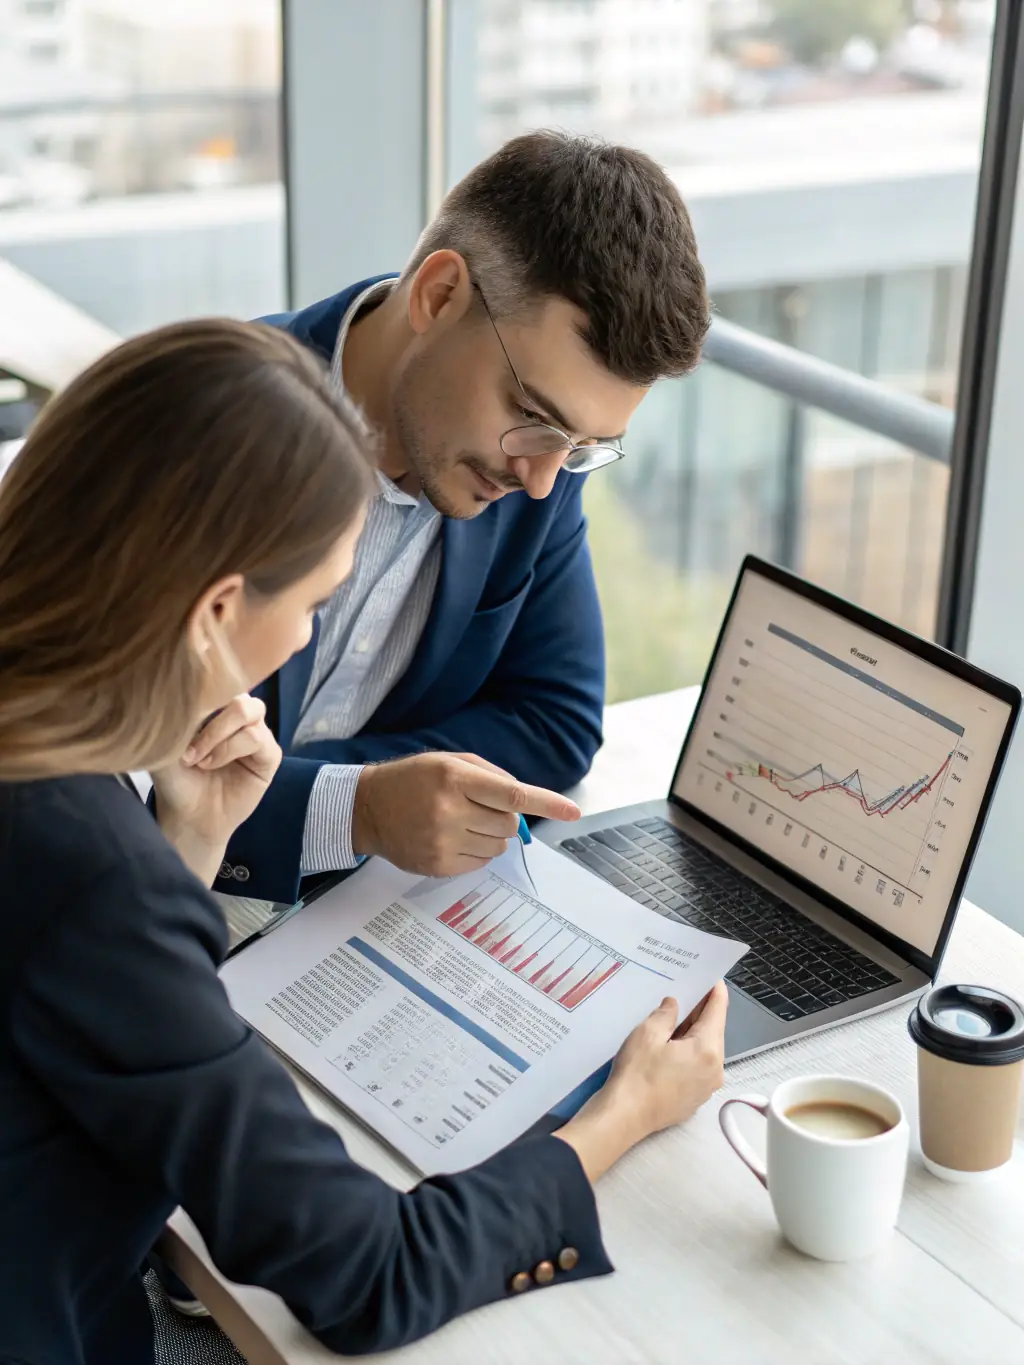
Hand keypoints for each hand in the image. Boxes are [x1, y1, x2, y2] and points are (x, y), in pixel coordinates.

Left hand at [152, 694, 281, 882]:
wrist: (188, 817)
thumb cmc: (175, 779)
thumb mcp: (164, 745)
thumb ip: (172, 717)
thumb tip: (171, 689)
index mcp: (215, 705)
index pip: (220, 677)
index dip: (205, 684)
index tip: (183, 700)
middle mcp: (238, 714)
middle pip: (238, 690)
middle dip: (211, 716)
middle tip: (188, 746)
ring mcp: (256, 732)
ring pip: (248, 711)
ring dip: (218, 735)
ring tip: (198, 758)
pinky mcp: (269, 754)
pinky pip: (257, 738)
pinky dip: (230, 749)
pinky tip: (211, 764)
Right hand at [351, 752, 579, 874]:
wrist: (367, 808)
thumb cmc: (414, 779)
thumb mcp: (450, 761)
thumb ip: (491, 777)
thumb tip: (524, 804)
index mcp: (454, 778)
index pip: (512, 794)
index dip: (546, 803)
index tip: (573, 812)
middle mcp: (449, 810)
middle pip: (508, 825)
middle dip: (503, 818)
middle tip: (477, 809)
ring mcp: (442, 841)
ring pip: (497, 847)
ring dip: (489, 836)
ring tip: (460, 823)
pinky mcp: (437, 866)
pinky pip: (480, 863)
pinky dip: (476, 851)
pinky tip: (451, 838)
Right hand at [554, 982, 728, 1182]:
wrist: (624, 1118)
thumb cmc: (636, 1074)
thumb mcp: (648, 1033)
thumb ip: (666, 1014)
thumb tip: (674, 1005)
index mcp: (708, 1049)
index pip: (718, 1011)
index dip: (715, 991)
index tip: (711, 977)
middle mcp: (715, 1069)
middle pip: (713, 1031)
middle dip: (700, 1012)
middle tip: (685, 993)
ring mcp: (706, 1088)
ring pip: (704, 1050)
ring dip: (692, 1034)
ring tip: (673, 1019)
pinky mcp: (694, 1100)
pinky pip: (697, 1068)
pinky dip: (688, 1054)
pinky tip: (669, 1048)